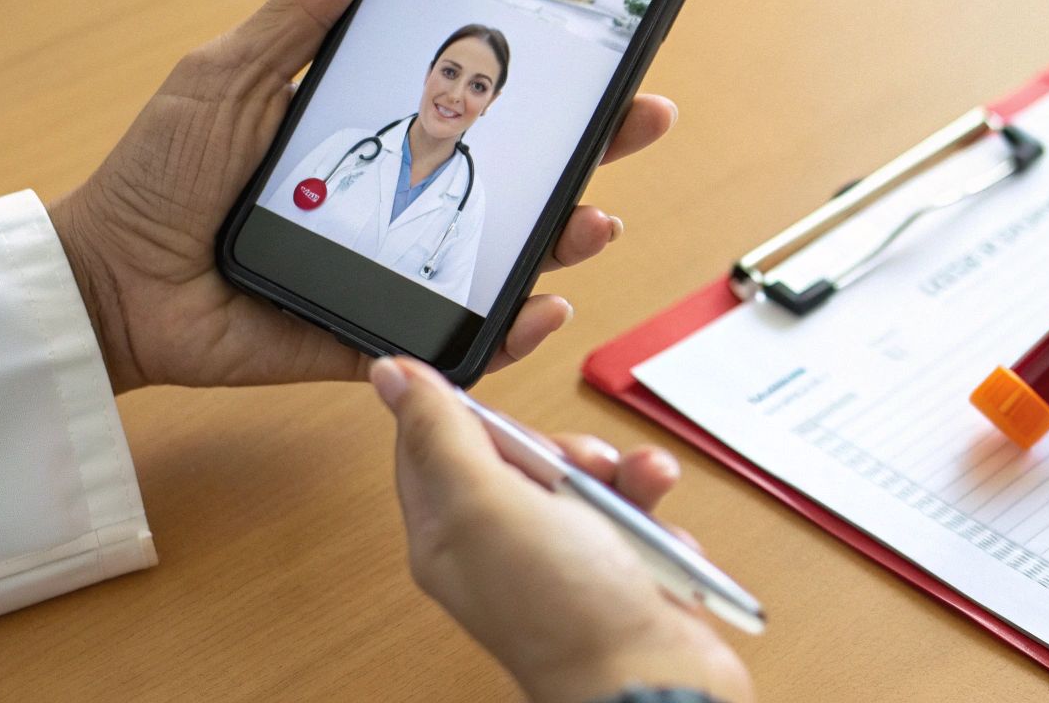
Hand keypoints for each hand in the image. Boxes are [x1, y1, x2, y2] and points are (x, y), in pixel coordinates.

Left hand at [49, 0, 678, 392]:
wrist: (105, 281)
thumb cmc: (159, 174)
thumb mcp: (230, 73)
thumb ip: (302, 10)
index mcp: (380, 128)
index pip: (486, 101)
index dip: (550, 82)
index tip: (607, 51)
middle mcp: (403, 197)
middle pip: (520, 175)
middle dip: (595, 151)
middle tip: (644, 119)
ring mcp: (397, 270)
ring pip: (505, 257)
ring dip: (567, 240)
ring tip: (595, 222)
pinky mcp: (377, 335)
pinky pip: (455, 341)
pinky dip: (507, 333)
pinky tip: (541, 307)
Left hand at [372, 357, 752, 702]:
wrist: (652, 678)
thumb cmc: (565, 610)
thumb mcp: (487, 504)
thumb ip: (440, 433)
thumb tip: (390, 375)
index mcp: (447, 531)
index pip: (435, 442)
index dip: (474, 412)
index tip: (509, 404)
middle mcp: (499, 545)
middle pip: (521, 452)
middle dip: (564, 447)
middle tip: (577, 470)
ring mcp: (560, 557)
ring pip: (585, 477)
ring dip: (620, 474)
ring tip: (635, 491)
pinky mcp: (614, 566)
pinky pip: (632, 509)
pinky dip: (651, 512)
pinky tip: (658, 532)